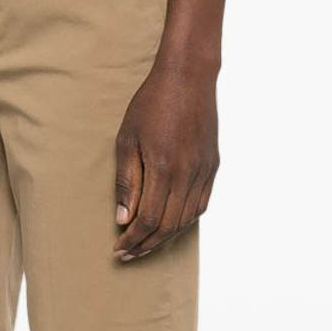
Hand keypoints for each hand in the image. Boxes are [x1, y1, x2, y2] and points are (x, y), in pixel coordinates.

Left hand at [113, 59, 219, 260]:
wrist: (189, 76)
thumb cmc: (152, 104)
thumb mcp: (127, 139)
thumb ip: (127, 181)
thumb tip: (123, 219)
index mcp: (164, 168)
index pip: (148, 220)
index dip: (133, 239)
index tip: (118, 249)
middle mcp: (188, 174)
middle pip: (168, 226)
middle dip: (146, 245)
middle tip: (128, 254)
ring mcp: (204, 171)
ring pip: (186, 220)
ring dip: (164, 237)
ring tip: (145, 244)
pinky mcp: (213, 166)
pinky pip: (200, 205)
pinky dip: (183, 221)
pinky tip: (169, 225)